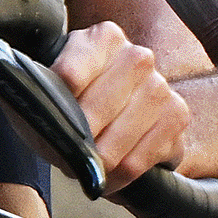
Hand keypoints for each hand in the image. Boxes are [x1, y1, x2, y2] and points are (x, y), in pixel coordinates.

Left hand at [54, 19, 194, 191]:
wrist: (114, 117)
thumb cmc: (74, 101)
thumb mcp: (48, 91)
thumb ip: (41, 97)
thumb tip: (49, 124)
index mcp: (102, 39)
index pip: (69, 75)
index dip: (54, 108)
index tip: (48, 123)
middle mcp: (137, 57)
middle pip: (95, 110)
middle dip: (76, 143)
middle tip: (66, 156)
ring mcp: (160, 86)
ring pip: (116, 141)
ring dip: (95, 165)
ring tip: (86, 166)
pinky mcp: (176, 117)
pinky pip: (136, 162)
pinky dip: (116, 178)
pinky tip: (108, 175)